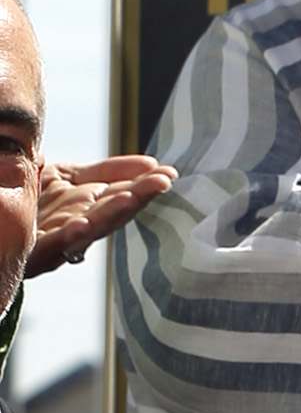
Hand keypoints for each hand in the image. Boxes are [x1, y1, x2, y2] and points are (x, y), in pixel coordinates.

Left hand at [28, 156, 174, 276]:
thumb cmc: (22, 195)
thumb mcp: (58, 173)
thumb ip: (92, 171)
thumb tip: (143, 163)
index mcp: (82, 201)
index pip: (116, 184)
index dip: (139, 177)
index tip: (164, 170)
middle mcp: (76, 220)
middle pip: (113, 206)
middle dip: (140, 194)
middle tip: (163, 181)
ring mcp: (58, 237)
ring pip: (92, 226)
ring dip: (113, 213)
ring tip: (132, 198)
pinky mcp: (36, 249)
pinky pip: (56, 243)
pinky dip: (72, 236)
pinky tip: (85, 224)